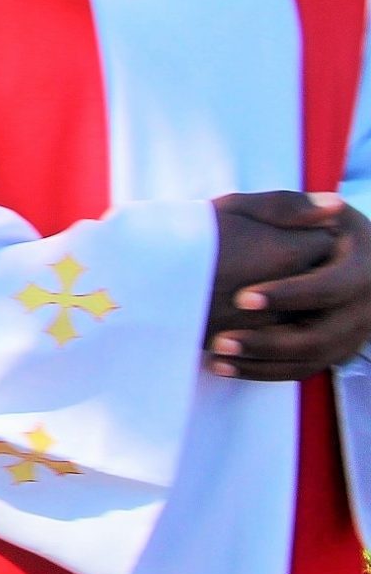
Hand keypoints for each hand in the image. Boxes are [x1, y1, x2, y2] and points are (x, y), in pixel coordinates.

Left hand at [208, 192, 370, 380]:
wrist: (353, 255)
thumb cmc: (321, 225)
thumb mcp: (313, 209)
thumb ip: (301, 206)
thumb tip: (328, 202)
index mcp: (362, 267)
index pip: (329, 288)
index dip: (288, 295)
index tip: (241, 298)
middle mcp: (365, 305)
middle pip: (321, 336)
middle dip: (268, 341)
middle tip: (221, 339)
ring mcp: (354, 331)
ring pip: (311, 359)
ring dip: (262, 362)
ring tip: (218, 357)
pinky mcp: (337, 348)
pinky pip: (304, 369)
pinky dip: (265, 372)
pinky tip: (226, 367)